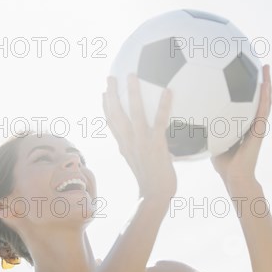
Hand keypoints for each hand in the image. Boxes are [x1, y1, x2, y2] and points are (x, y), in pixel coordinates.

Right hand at [103, 74, 176, 199]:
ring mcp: (141, 142)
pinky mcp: (156, 145)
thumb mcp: (138, 163)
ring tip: (132, 75)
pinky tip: (168, 91)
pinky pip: (159, 121)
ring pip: (134, 113)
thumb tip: (140, 144)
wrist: (154, 196)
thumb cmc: (150, 181)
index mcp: (124, 146)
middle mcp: (129, 142)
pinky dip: (164, 105)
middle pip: (116, 114)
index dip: (105, 107)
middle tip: (110, 77)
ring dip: (132, 93)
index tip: (103, 93)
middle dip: (112, 94)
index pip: (111, 123)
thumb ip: (136, 151)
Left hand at [211, 64, 271, 184]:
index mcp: (240, 123)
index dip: (243, 86)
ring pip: (264, 100)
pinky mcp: (259, 131)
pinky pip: (263, 110)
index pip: (243, 100)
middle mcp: (250, 122)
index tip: (240, 70)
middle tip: (255, 61)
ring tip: (266, 66)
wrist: (234, 178)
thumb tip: (185, 116)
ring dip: (266, 83)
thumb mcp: (210, 140)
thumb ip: (202, 128)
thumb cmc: (222, 163)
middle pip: (255, 97)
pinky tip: (266, 84)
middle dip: (255, 80)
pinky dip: (266, 96)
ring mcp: (257, 126)